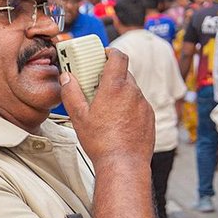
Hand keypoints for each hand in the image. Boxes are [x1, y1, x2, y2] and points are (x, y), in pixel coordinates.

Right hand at [63, 49, 154, 167]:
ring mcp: (144, 105)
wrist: (124, 164)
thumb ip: (71, 92)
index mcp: (115, 87)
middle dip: (111, 75)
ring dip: (121, 93)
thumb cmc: (102, 142)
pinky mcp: (150, 117)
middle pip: (124, 73)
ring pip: (132, 90)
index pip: (118, 56)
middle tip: (98, 85)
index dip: (111, 52)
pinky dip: (130, 107)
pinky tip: (119, 121)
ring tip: (107, 107)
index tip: (102, 56)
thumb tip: (67, 77)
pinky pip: (139, 105)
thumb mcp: (78, 116)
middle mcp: (133, 92)